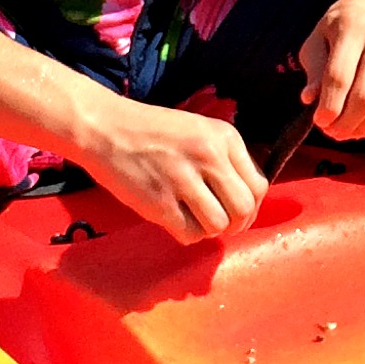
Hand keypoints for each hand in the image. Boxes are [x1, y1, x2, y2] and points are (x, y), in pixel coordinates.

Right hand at [73, 94, 263, 242]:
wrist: (105, 128)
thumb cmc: (152, 130)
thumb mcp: (199, 131)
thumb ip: (225, 159)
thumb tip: (247, 198)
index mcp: (224, 136)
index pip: (259, 185)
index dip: (251, 206)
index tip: (237, 212)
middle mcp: (209, 156)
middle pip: (244, 209)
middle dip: (236, 225)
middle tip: (220, 224)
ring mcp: (184, 179)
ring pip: (219, 225)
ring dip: (209, 230)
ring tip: (194, 219)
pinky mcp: (160, 202)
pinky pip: (190, 234)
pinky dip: (187, 235)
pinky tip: (176, 221)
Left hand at [297, 0, 364, 140]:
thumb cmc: (345, 24)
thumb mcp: (320, 36)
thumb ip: (313, 68)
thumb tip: (310, 100)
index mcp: (352, 27)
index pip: (340, 75)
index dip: (329, 105)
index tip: (319, 121)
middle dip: (346, 123)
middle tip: (332, 132)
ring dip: (362, 129)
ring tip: (345, 131)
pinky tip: (364, 127)